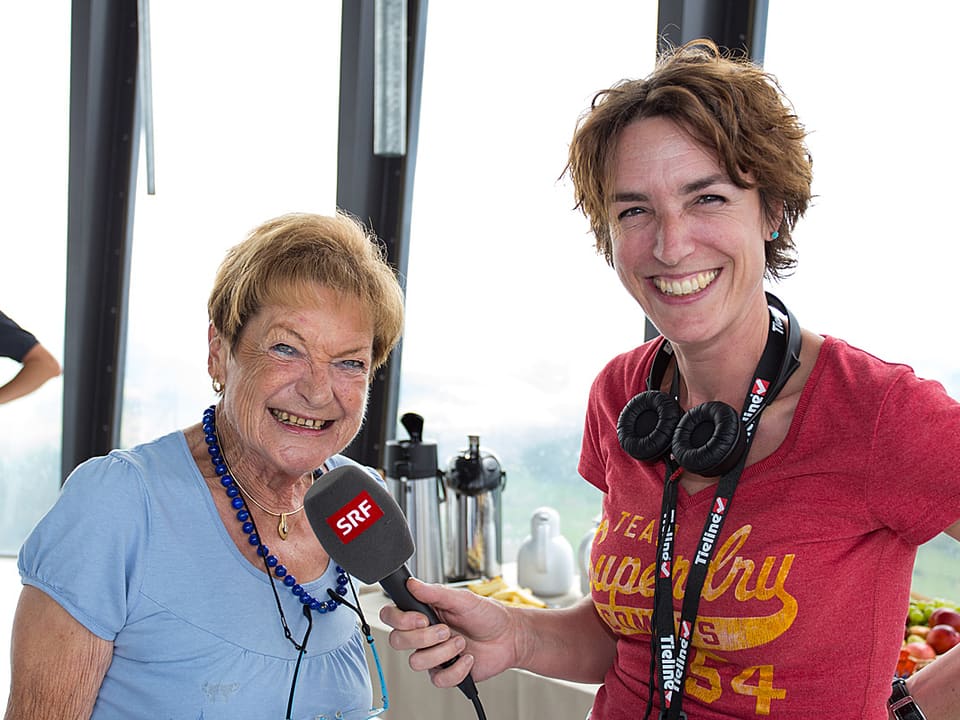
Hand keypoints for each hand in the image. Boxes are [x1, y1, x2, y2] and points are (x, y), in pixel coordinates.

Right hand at [379, 577, 518, 687]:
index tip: (421, 618)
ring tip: (461, 643)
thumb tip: (413, 583)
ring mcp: (433, 655)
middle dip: (422, 638)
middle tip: (445, 630)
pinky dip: (457, 669)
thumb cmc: (488, 615)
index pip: (392, 617)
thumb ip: (435, 592)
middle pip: (397, 641)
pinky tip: (468, 658)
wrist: (509, 637)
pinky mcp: (445, 672)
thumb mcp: (463, 599)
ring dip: (443, 652)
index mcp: (424, 613)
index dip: (399, 620)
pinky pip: (438, 679)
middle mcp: (424, 635)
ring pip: (416, 662)